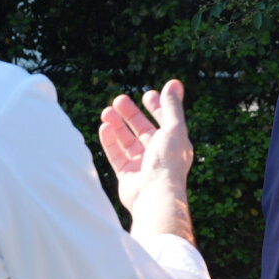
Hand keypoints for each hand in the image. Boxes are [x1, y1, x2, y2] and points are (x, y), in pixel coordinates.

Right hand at [100, 79, 194, 239]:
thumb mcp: (173, 129)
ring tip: (106, 111)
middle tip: (118, 100)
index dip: (157, 107)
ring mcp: (143, 166)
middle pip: (143, 130)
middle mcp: (159, 154)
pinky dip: (110, 141)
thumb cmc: (168, 162)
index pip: (165, 122)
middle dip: (131, 114)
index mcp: (175, 144)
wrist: (154, 195)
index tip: (146, 94)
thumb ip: (172, 106)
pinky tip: (104, 127)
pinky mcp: (128, 176)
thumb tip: (174, 82)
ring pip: (127, 142)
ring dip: (117, 126)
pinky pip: (116, 155)